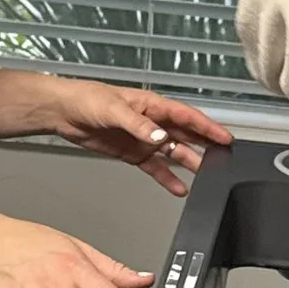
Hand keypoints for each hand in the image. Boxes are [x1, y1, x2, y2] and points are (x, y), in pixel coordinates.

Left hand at [37, 79, 236, 196]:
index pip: (187, 117)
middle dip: (205, 146)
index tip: (225, 138)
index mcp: (152, 105)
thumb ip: (139, 125)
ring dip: (189, 163)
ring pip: (173, 152)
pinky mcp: (132, 152)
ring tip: (207, 177)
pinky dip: (166, 178)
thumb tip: (160, 136)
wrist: (63, 112)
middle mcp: (152, 122)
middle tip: (224, 159)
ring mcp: (143, 138)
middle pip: (185, 135)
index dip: (207, 127)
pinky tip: (178, 188)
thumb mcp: (114, 109)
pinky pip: (155, 167)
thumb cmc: (86, 99)